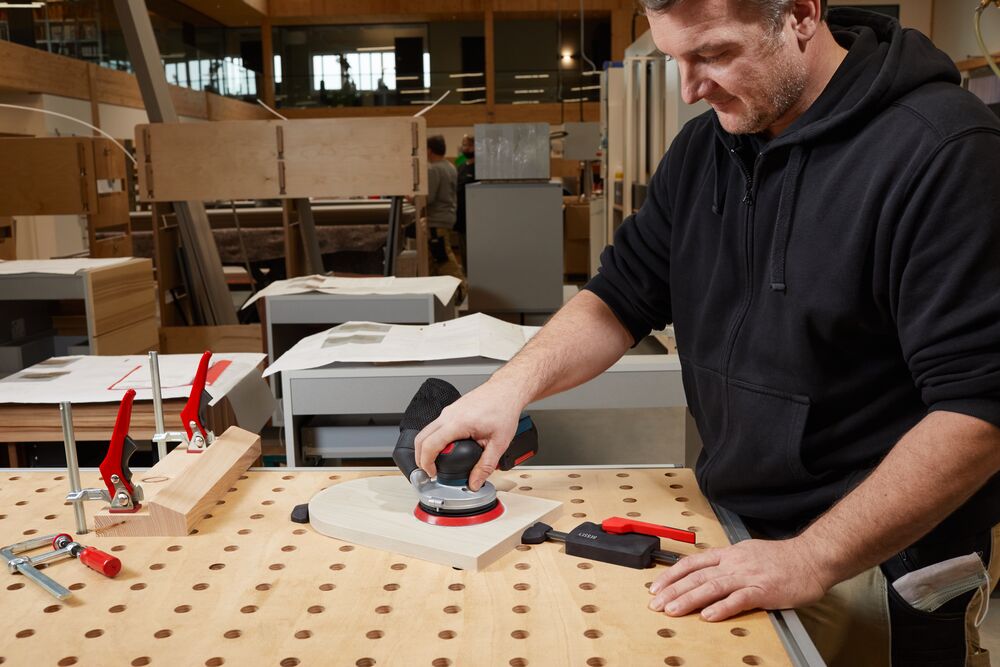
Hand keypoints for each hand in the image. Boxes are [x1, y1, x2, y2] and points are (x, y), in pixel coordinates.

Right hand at [414, 380, 523, 489]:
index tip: (432, 474)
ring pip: (426, 431)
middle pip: (421, 438)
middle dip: (421, 458)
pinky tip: (445, 448)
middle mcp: (448, 414)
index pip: (429, 445)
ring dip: (426, 448)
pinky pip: (435, 426)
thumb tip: (475, 482)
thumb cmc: (504, 409)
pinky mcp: (451, 410)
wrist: (506, 390)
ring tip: (436, 462)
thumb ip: (486, 466)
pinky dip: (434, 439)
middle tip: (430, 472)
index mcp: (458, 422)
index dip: (426, 463)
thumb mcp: (499, 443)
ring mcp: (448, 411)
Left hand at [647, 537, 830, 620]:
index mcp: (729, 554)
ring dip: (689, 600)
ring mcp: (748, 576)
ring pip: (712, 587)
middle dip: (673, 590)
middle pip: (696, 576)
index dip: (671, 574)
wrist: (812, 557)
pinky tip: (707, 616)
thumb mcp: (748, 552)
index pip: (692, 562)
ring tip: (672, 611)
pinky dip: (721, 608)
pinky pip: (739, 600)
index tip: (656, 586)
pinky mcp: (763, 590)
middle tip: (655, 603)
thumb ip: (728, 562)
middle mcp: (734, 563)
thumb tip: (708, 572)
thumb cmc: (783, 558)